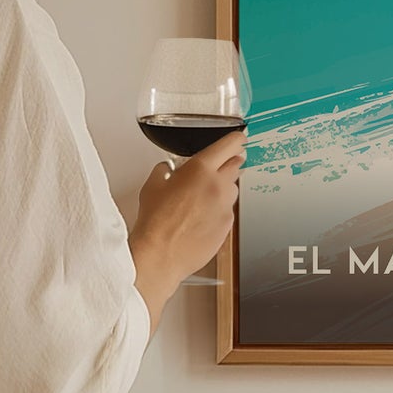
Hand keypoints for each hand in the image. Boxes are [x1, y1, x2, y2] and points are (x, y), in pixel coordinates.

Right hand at [129, 129, 245, 329]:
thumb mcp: (152, 186)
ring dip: (223, 188)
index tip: (239, 138)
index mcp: (200, 169)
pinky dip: (219, 210)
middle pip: (236, 165)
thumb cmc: (155, 222)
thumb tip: (167, 169)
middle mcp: (218, 185)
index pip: (229, 145)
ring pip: (233, 189)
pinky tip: (202, 218)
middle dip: (228, 163)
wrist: (161, 254)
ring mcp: (225, 207)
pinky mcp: (228, 226)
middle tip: (217, 167)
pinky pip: (228, 211)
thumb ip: (164, 171)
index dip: (236, 139)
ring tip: (203, 198)